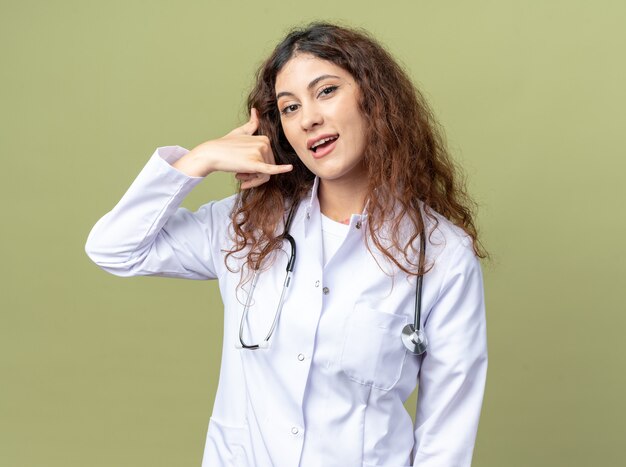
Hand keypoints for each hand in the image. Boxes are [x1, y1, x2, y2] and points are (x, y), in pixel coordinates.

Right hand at [172, 108, 292, 188]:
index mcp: (264, 139)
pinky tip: (289, 168)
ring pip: (264, 176)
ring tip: (240, 177)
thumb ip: (251, 125)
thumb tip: (256, 110)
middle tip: (240, 176)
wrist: (212, 153)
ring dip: (252, 181)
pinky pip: (270, 169)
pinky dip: (280, 170)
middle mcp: (264, 144)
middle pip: (268, 169)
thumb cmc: (224, 145)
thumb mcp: (240, 132)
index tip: (243, 172)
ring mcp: (260, 152)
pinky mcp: (255, 163)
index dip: (258, 170)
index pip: (269, 161)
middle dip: (254, 177)